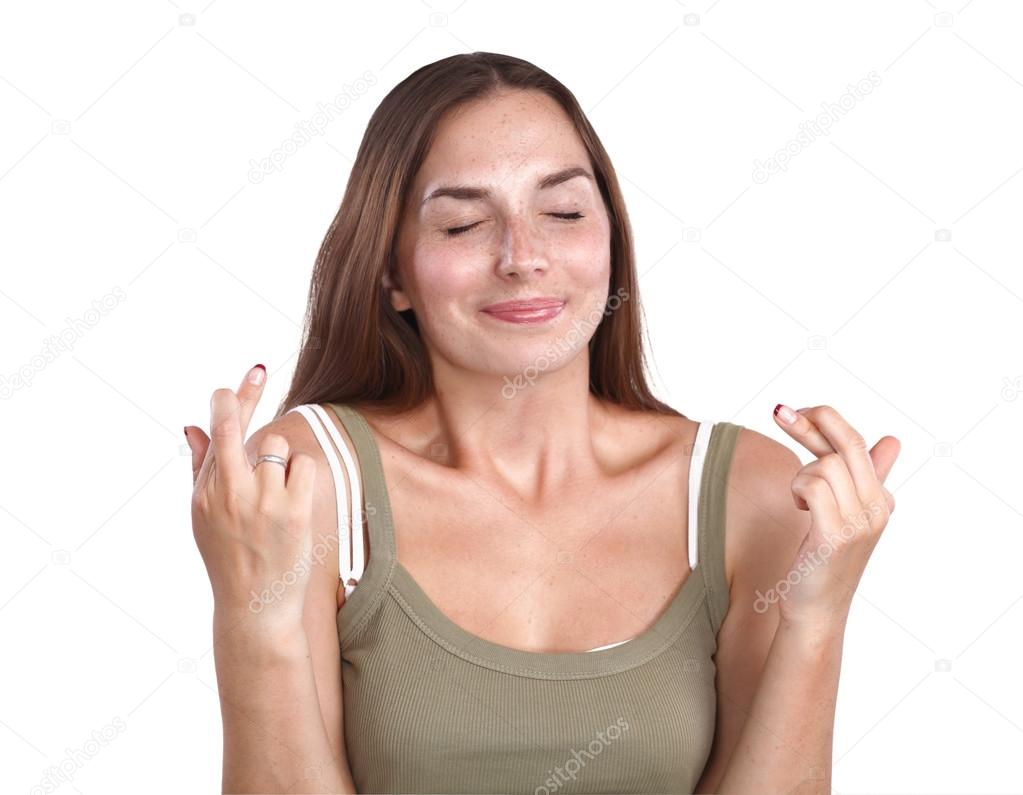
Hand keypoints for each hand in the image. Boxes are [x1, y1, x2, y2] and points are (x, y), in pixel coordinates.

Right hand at [185, 364, 316, 636]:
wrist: (255, 605)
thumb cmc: (230, 556)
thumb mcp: (204, 516)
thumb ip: (202, 469)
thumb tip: (193, 425)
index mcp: (206, 492)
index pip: (217, 433)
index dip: (234, 398)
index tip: (252, 371)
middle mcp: (229, 492)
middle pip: (241, 429)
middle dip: (244, 400)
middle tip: (257, 374)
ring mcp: (262, 501)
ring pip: (278, 446)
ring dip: (281, 461)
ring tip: (275, 493)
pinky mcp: (293, 510)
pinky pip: (304, 467)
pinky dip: (302, 478)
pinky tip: (294, 501)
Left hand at [771, 404, 900, 629]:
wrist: (816, 610)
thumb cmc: (823, 561)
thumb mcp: (846, 515)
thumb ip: (864, 477)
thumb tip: (893, 440)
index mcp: (882, 499)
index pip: (856, 443)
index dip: (825, 420)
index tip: (793, 410)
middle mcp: (877, 508)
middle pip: (847, 443)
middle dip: (812, 421)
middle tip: (779, 412)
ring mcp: (860, 522)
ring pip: (824, 465)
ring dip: (800, 476)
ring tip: (801, 501)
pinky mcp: (836, 534)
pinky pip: (812, 485)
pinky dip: (798, 489)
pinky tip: (799, 507)